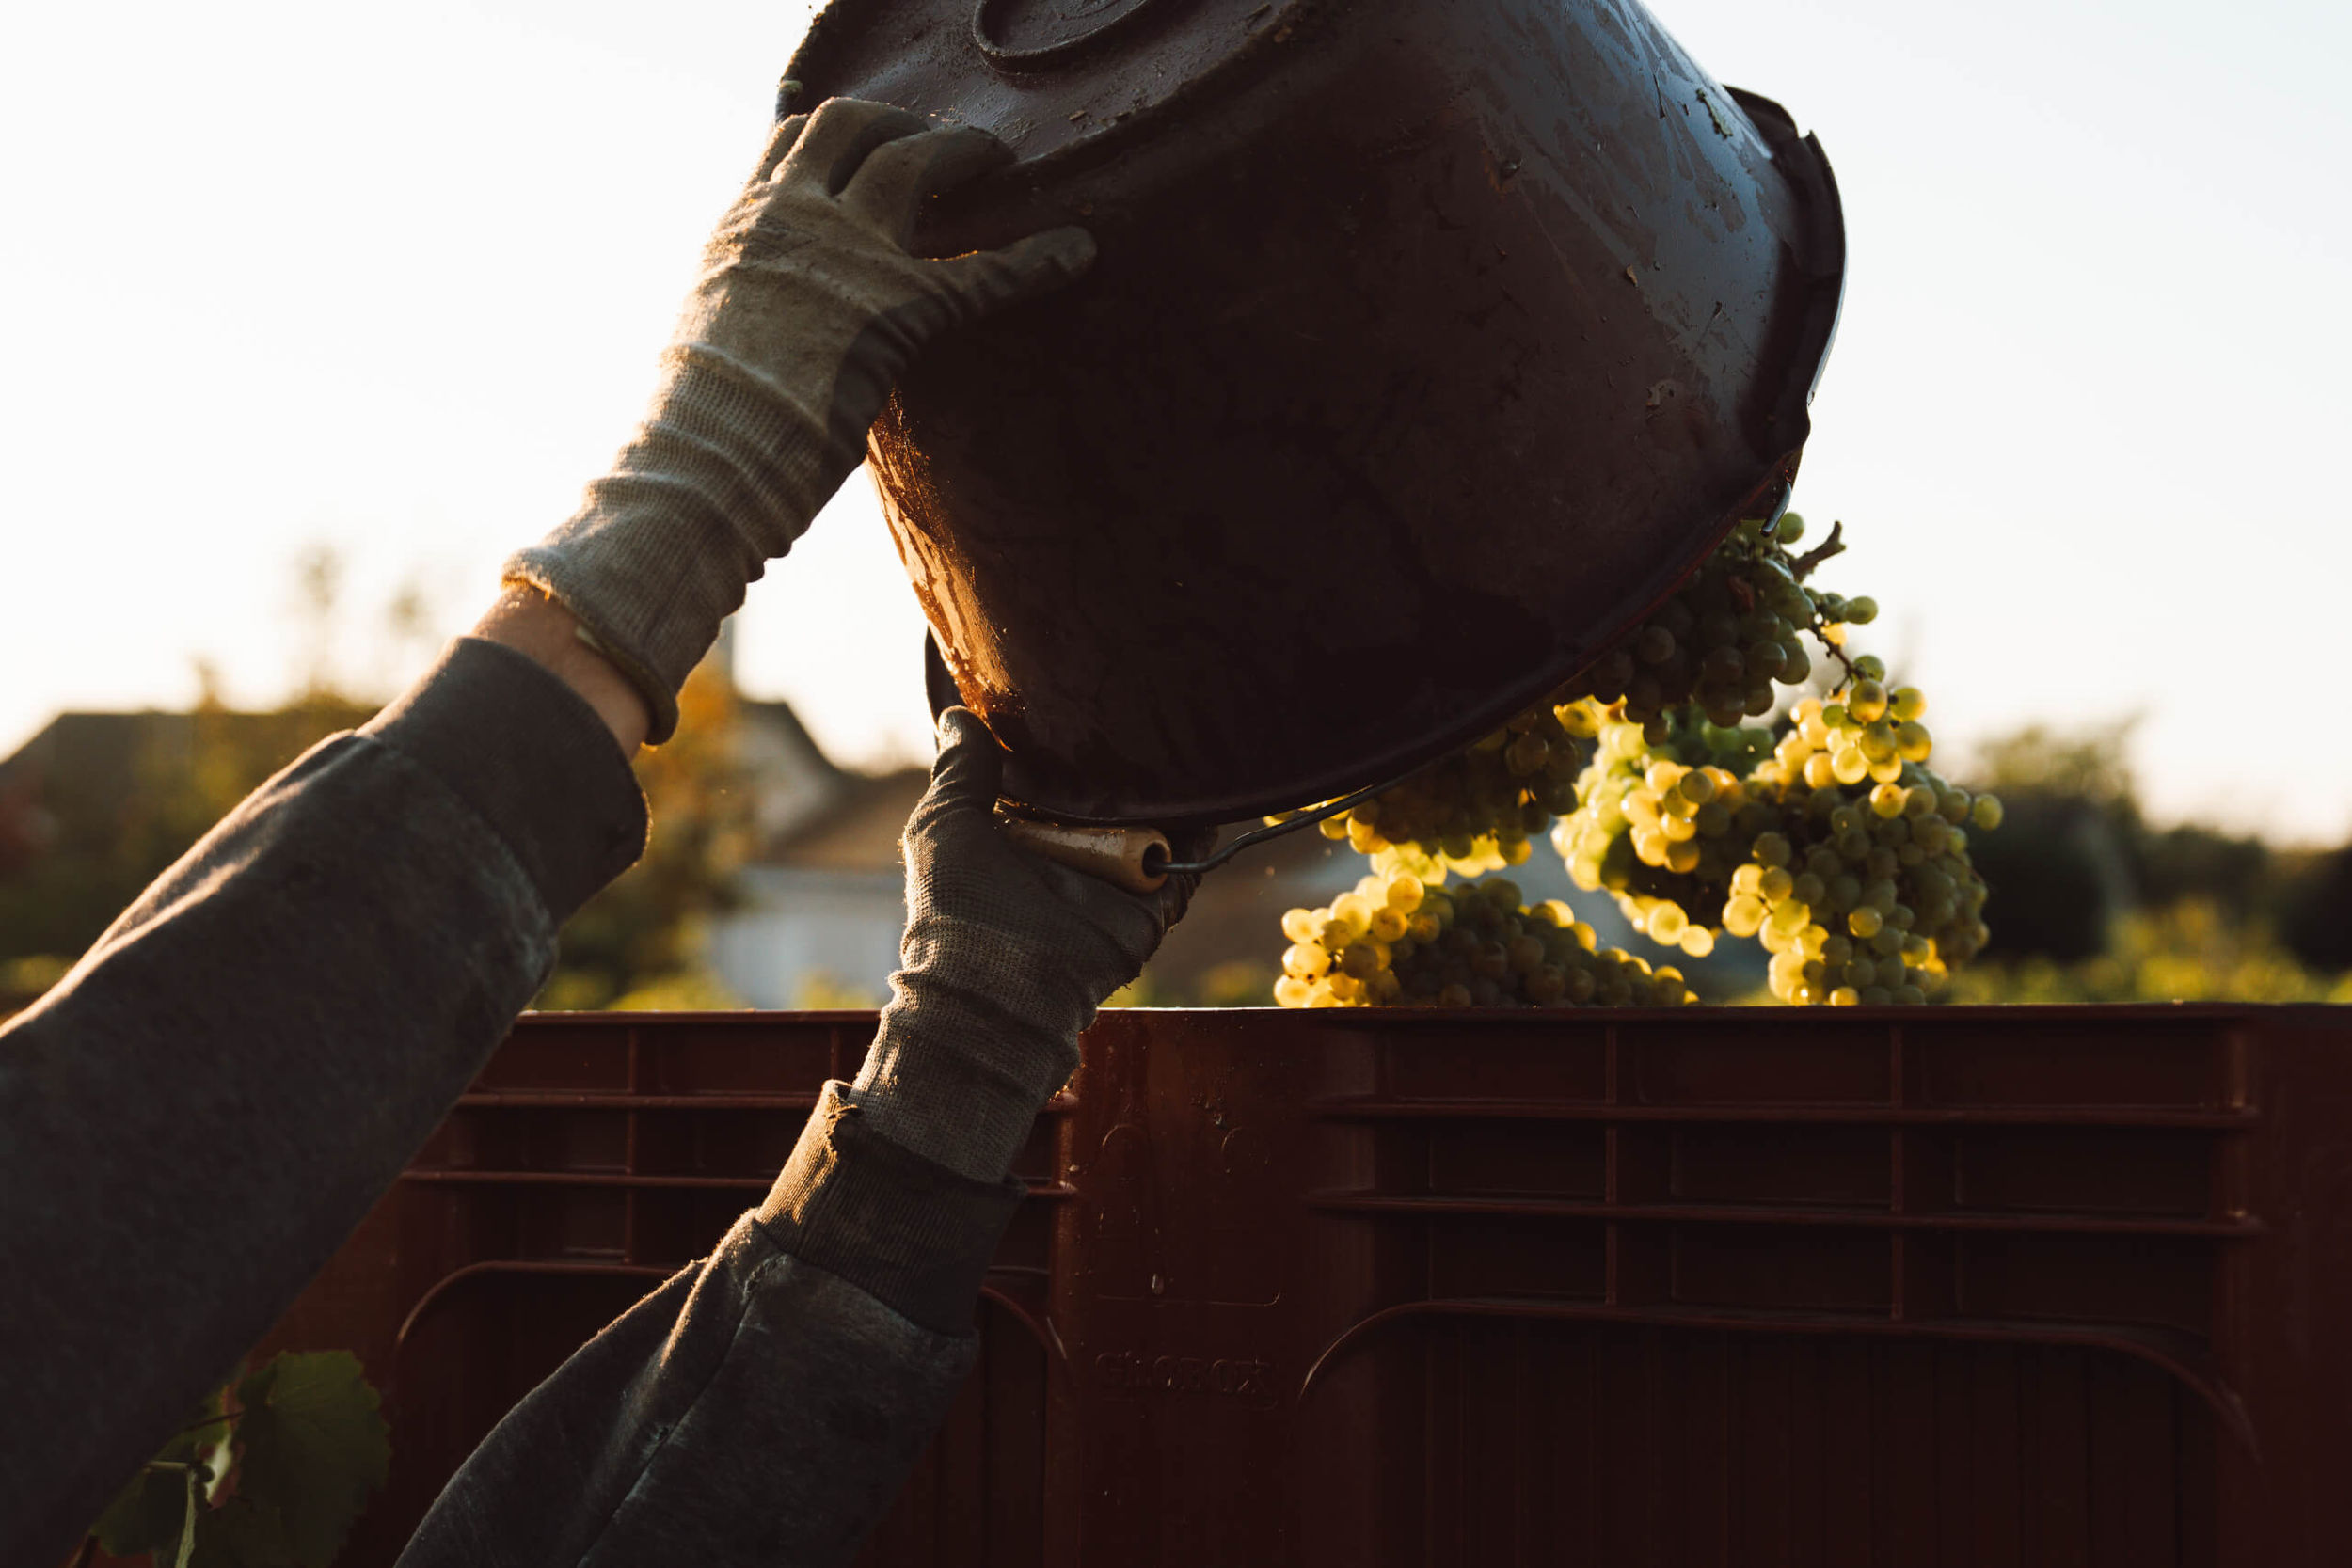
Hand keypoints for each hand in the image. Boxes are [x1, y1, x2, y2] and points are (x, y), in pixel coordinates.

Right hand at [503, 100, 1093, 743]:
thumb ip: (750, 307)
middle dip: (904, 124)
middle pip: (853, 125)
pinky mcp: (897, 305)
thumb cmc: (701, 428)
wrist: (704, 460)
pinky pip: (984, 272)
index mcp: (741, 226)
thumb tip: (761, 333)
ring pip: (915, 160)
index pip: (794, 139)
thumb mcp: (711, 338)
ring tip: (998, 160)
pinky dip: (1036, 259)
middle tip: (946, 147)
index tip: (877, 142)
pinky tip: (1076, 251)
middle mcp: (790, 218)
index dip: (845, 134)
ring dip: (963, 152)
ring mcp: (845, 253)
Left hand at [850, 709, 1207, 1181]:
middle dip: (1132, 760)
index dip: (1071, 743)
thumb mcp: (945, 822)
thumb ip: (960, 771)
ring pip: (1157, 820)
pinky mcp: (1151, 904)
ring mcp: (1115, 878)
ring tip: (1189, 734)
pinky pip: (1189, 859)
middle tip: (1148, 704)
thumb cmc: (956, 904)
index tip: (1084, 696)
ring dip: (1173, 787)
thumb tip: (957, 712)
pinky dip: (1204, 828)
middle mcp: (1074, 852)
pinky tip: (1214, 788)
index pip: (1058, 778)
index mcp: (1026, 833)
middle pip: (1115, 795)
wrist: (996, 980)